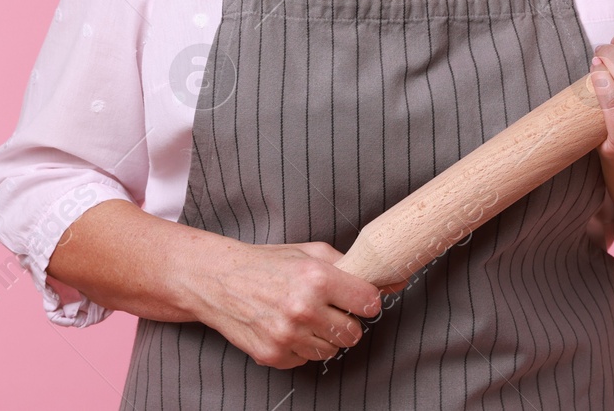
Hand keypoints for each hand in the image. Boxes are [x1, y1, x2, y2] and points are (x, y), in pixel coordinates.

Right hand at [183, 237, 382, 369]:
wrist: (220, 281)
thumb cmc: (268, 264)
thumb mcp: (311, 252)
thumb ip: (352, 266)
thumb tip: (394, 280)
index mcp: (316, 278)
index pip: (369, 303)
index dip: (365, 300)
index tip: (359, 298)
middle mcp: (303, 308)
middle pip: (354, 333)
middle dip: (345, 321)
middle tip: (328, 307)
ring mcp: (287, 336)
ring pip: (332, 350)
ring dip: (324, 336)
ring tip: (305, 316)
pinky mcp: (274, 355)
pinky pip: (307, 359)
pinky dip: (302, 347)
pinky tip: (288, 327)